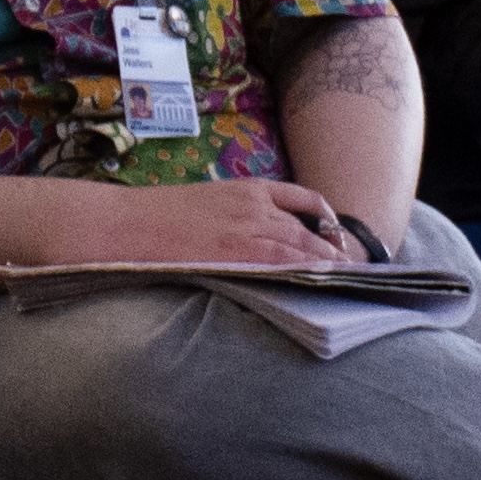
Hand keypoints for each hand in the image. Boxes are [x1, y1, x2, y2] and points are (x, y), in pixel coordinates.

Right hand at [44, 177, 362, 271]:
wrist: (123, 226)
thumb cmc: (156, 219)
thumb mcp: (205, 205)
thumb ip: (237, 218)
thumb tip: (259, 244)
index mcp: (247, 190)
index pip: (305, 201)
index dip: (327, 223)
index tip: (338, 242)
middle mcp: (256, 207)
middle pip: (312, 230)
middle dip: (337, 253)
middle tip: (356, 274)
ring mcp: (248, 232)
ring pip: (304, 251)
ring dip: (330, 268)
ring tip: (349, 287)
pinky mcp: (238, 256)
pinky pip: (285, 266)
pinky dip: (307, 276)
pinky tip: (321, 290)